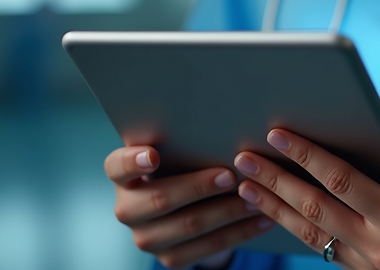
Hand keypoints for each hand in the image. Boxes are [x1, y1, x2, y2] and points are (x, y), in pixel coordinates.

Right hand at [104, 145, 275, 268]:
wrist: (186, 205)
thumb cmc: (183, 163)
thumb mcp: (178, 150)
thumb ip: (185, 139)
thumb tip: (224, 122)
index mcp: (123, 175)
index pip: (117, 166)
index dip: (133, 161)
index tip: (154, 155)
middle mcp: (127, 208)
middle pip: (160, 199)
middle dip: (198, 187)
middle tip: (230, 175)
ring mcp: (146, 237)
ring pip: (189, 225)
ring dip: (227, 211)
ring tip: (257, 198)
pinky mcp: (169, 258)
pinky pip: (207, 248)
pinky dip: (238, 232)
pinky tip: (262, 220)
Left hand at [232, 116, 379, 269]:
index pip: (342, 181)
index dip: (307, 156)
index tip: (278, 134)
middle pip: (313, 210)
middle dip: (275, 181)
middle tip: (242, 159)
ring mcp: (369, 267)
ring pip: (310, 235)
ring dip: (274, 208)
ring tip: (245, 186)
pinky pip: (321, 250)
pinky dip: (294, 230)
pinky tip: (275, 211)